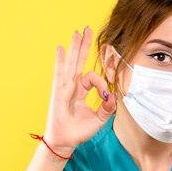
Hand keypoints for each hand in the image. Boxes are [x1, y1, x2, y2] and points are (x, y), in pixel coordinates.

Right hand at [41, 26, 116, 156]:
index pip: (93, 78)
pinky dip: (60, 60)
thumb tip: (113, 96)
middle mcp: (72, 86)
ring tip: (78, 32)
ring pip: (71, 63)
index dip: (102, 83)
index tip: (106, 94)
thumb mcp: (99, 119)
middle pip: (79, 61)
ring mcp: (64, 87)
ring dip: (75, 47)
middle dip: (84, 46)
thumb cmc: (79, 131)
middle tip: (88, 29)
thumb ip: (107, 107)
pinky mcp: (58, 91)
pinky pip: (60, 72)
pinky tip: (61, 48)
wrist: (66, 141)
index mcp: (81, 91)